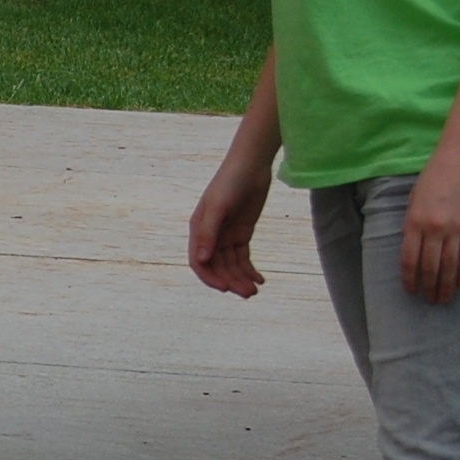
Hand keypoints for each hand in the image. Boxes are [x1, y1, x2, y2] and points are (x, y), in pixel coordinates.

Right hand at [188, 149, 271, 297]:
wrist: (251, 164)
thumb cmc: (230, 182)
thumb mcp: (218, 207)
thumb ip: (208, 233)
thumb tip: (202, 260)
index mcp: (199, 230)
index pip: (199, 262)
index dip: (211, 277)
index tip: (225, 289)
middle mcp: (210, 236)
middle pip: (218, 267)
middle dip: (231, 281)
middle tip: (248, 294)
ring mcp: (226, 235)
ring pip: (231, 265)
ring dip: (242, 278)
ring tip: (256, 290)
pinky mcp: (241, 233)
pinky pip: (243, 257)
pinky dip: (250, 269)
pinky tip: (260, 279)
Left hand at [401, 147, 459, 301]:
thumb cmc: (433, 177)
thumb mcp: (413, 200)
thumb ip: (412, 225)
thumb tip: (414, 251)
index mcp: (414, 222)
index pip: (409, 260)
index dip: (409, 279)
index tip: (410, 291)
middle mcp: (434, 229)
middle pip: (430, 267)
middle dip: (428, 287)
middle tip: (429, 301)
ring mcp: (456, 228)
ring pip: (451, 266)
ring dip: (446, 285)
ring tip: (443, 299)